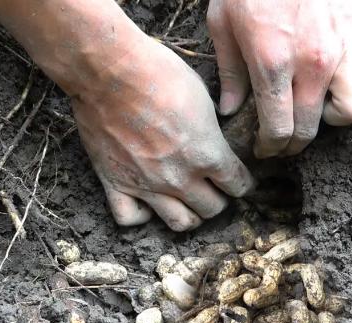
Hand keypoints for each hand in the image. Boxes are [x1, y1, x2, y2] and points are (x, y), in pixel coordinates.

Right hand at [73, 37, 254, 230]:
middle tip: (215, 188)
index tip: (241, 180)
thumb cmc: (158, 73)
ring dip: (190, 215)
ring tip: (188, 202)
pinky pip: (131, 219)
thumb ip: (210, 130)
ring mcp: (147, 185)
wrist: (108, 71)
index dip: (243, 183)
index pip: (237, 184)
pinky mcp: (115, 183)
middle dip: (219, 199)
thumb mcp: (202, 96)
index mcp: (207, 154)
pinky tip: (147, 203)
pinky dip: (142, 216)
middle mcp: (180, 177)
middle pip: (212, 208)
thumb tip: (213, 138)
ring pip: (180, 223)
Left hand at [207, 0, 351, 157]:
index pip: (279, 128)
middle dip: (295, 143)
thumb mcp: (222, 23)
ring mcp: (344, 48)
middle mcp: (313, 63)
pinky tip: (345, 77)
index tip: (265, 148)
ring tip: (319, 107)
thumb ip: (229, 72)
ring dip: (335, 118)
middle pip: (312, 128)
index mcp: (272, 63)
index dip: (270, 147)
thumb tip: (230, 110)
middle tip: (285, 139)